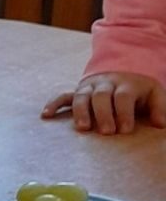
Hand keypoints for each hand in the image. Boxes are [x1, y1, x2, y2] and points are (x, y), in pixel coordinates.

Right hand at [43, 72, 165, 135]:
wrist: (122, 68)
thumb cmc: (139, 89)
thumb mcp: (154, 93)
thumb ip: (159, 108)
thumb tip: (161, 125)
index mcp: (125, 85)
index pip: (123, 97)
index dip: (124, 112)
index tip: (125, 129)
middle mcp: (105, 85)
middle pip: (101, 96)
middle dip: (103, 114)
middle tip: (107, 132)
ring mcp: (89, 87)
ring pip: (82, 96)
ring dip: (80, 111)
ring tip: (83, 128)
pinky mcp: (78, 91)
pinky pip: (63, 96)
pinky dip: (54, 104)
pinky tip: (46, 115)